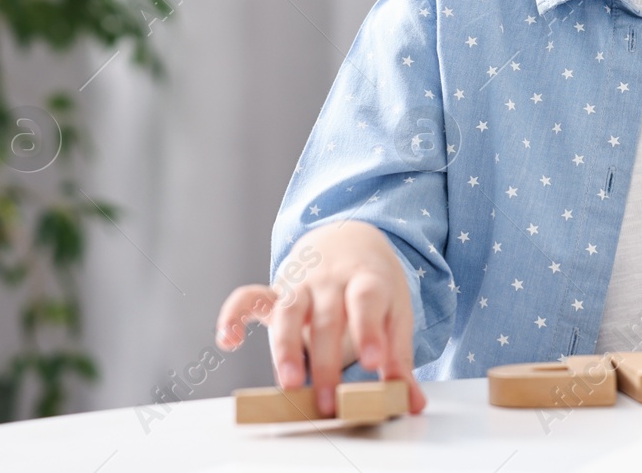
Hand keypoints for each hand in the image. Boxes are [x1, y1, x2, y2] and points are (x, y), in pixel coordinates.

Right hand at [215, 220, 427, 416]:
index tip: (375, 363)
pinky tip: (228, 341)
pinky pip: (247, 298)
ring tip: (290, 384)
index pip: (367, 301)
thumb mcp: (395, 312)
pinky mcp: (274, 291)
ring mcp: (299, 284)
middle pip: (327, 318)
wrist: (348, 238)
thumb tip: (413, 402)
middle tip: (331, 401)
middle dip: (327, 362)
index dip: (370, 331)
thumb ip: (399, 357)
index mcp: (367, 280)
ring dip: (286, 349)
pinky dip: (233, 316)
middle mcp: (331, 280)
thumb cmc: (374, 286)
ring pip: (288, 313)